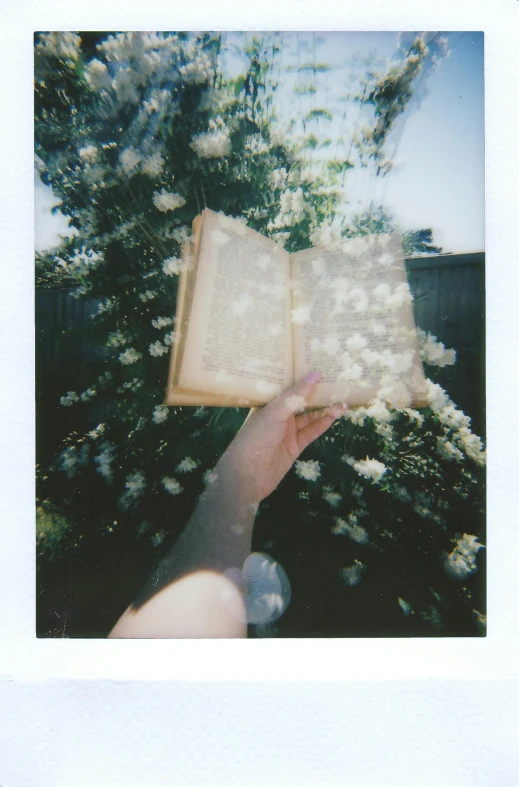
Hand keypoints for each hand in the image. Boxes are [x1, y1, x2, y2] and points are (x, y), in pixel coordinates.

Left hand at [216, 372, 346, 502]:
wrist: (249, 474)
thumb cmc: (256, 437)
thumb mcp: (275, 412)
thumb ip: (296, 396)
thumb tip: (315, 374)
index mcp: (269, 404)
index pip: (289, 388)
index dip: (304, 379)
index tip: (321, 368)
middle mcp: (279, 416)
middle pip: (302, 402)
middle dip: (318, 395)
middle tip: (337, 385)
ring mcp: (287, 431)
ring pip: (310, 418)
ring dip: (325, 411)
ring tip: (342, 401)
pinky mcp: (295, 446)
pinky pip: (311, 432)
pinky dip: (322, 425)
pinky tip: (334, 416)